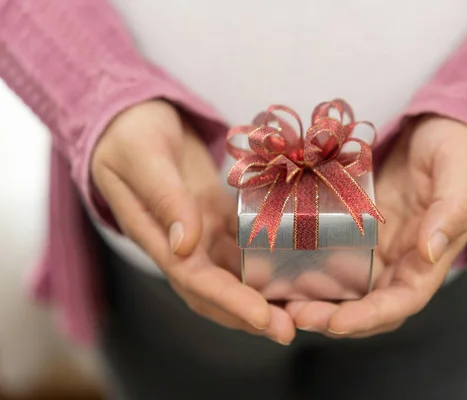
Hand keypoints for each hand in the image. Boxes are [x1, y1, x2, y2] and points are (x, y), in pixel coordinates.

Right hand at [91, 100, 294, 343]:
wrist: (134, 116)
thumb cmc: (130, 132)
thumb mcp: (143, 156)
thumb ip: (164, 196)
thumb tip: (186, 244)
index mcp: (156, 234)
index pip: (194, 279)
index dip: (229, 301)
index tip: (264, 318)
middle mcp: (181, 243)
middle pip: (217, 290)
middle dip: (252, 314)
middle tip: (292, 329)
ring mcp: (201, 231)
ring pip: (234, 275)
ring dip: (263, 296)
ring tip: (300, 309)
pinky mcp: (218, 217)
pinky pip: (243, 247)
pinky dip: (266, 262)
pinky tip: (296, 268)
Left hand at [287, 116, 466, 336]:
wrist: (442, 128)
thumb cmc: (461, 150)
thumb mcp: (461, 173)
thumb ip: (451, 211)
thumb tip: (430, 251)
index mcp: (430, 258)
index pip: (402, 301)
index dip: (370, 317)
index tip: (336, 323)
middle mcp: (402, 260)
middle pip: (368, 304)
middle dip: (333, 317)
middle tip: (296, 316)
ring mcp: (378, 245)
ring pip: (347, 286)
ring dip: (318, 298)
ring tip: (282, 299)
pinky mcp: (358, 226)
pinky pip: (334, 253)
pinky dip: (312, 266)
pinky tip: (285, 265)